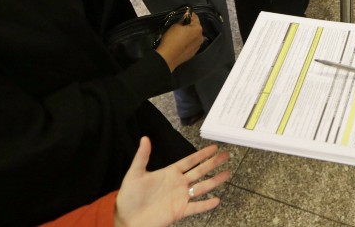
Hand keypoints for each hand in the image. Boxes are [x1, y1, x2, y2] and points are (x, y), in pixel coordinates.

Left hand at [114, 137, 230, 226]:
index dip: (202, 154)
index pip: (190, 161)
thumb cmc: (130, 196)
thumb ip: (142, 156)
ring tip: (227, 173)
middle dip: (214, 163)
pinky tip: (216, 200)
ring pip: (202, 187)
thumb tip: (144, 138)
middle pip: (200, 171)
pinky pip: (196, 207)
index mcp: (170, 173)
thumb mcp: (135, 173)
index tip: (214, 147)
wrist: (127, 218)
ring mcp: (180, 197)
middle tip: (227, 155)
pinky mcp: (179, 211)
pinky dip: (206, 204)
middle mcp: (178, 184)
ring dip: (215, 180)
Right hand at [156, 12, 203, 70]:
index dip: (189, 14)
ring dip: (190, 34)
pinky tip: (181, 43)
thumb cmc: (172, 39)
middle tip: (181, 25)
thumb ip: (182, 21)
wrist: (168, 57)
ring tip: (180, 35)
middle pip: (196, 28)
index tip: (185, 13)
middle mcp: (201, 37)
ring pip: (194, 37)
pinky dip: (188, 42)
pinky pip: (192, 44)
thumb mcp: (175, 26)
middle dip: (190, 25)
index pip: (195, 18)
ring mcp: (198, 46)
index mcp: (198, 29)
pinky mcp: (193, 53)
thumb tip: (185, 20)